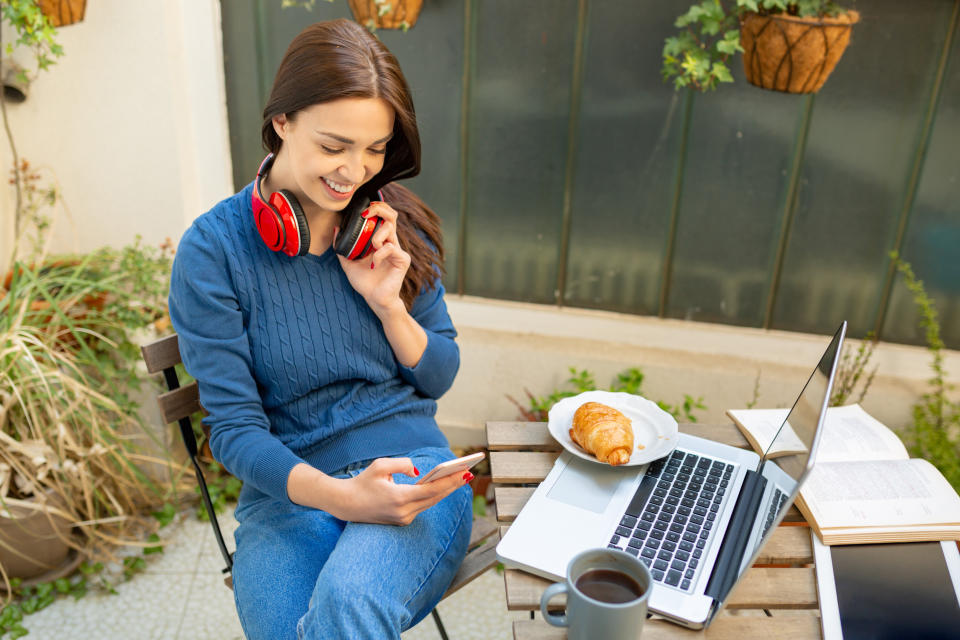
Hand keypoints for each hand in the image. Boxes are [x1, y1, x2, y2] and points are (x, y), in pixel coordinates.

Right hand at [329, 457, 468, 525]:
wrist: (346, 504)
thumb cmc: (362, 482)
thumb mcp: (380, 466)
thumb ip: (402, 464)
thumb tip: (417, 472)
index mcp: (399, 498)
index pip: (431, 490)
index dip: (450, 482)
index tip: (465, 473)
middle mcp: (404, 512)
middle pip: (435, 497)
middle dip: (453, 485)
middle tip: (469, 472)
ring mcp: (403, 519)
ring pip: (431, 503)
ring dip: (446, 490)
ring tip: (461, 477)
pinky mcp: (402, 520)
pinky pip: (423, 506)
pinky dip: (434, 496)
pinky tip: (445, 486)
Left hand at [335, 201, 408, 316]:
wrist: (375, 299)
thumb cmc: (365, 282)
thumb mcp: (348, 263)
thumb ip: (341, 247)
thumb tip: (336, 229)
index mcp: (380, 241)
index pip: (383, 217)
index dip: (376, 208)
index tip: (362, 211)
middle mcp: (390, 242)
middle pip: (392, 216)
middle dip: (380, 209)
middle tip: (367, 213)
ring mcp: (397, 250)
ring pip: (390, 228)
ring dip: (376, 235)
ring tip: (371, 247)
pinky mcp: (402, 259)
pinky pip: (390, 248)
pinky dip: (379, 254)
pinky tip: (374, 264)